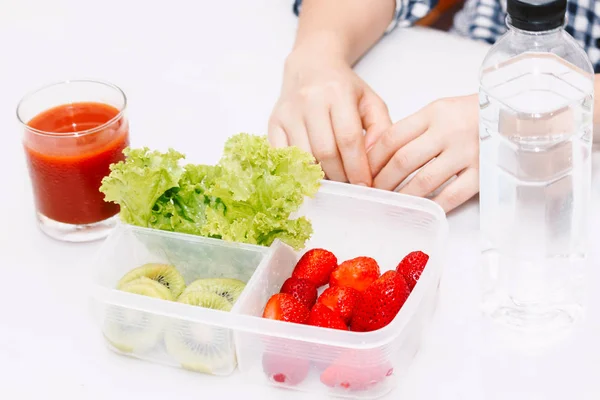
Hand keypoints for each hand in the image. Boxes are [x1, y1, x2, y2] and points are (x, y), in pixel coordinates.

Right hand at [268, 48, 391, 185]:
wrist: (310, 66)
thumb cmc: (344, 88)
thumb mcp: (371, 102)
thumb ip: (382, 130)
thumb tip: (374, 163)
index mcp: (337, 92)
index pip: (348, 139)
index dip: (357, 167)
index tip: (364, 185)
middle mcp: (309, 101)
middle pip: (325, 151)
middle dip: (340, 176)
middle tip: (350, 185)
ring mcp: (288, 112)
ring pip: (303, 157)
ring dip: (320, 176)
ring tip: (333, 180)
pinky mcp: (273, 122)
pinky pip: (283, 156)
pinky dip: (297, 170)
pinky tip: (310, 175)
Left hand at [367, 94, 478, 212]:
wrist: (521, 112)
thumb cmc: (473, 114)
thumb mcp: (441, 110)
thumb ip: (413, 128)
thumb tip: (377, 153)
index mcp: (434, 113)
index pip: (392, 137)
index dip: (372, 159)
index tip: (362, 172)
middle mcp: (449, 132)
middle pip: (403, 161)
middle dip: (382, 181)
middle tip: (372, 193)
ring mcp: (467, 153)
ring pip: (423, 181)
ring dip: (402, 196)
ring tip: (390, 203)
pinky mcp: (484, 173)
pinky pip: (452, 196)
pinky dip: (433, 206)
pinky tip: (421, 211)